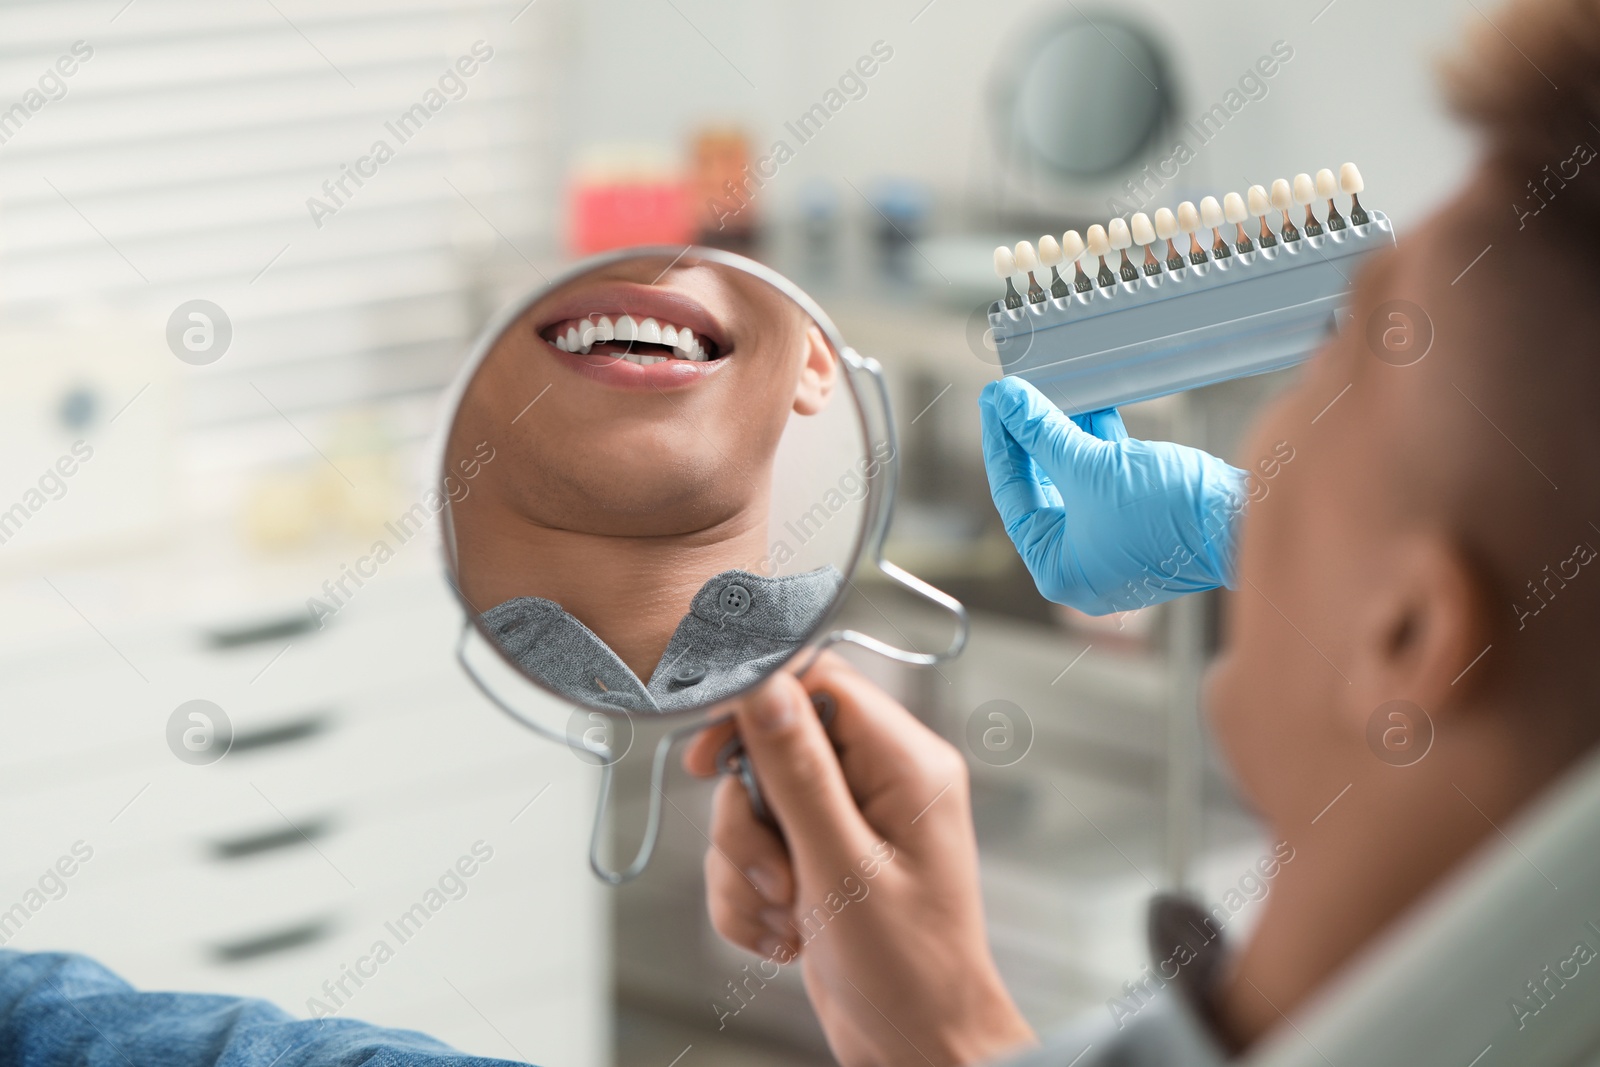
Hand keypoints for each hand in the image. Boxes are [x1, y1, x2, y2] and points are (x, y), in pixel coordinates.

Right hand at [684, 653, 1034, 1066]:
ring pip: (751, 805)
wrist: (916, 1048)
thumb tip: (765, 686)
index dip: (757, 706)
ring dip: (746, 869)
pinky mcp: (818, 859)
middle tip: (776, 872)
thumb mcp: (842, 866)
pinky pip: (750, 852)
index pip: (819, 680)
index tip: (713, 755)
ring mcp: (846, 823)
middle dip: (750, 821)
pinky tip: (783, 936)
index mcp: (906, 763)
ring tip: (788, 914)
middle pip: (771, 748)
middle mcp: (879, 782)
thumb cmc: (910, 971)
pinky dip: (748, 897)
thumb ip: (799, 770)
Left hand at [979, 376, 1247, 615]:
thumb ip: (1042, 433)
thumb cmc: (1166, 514)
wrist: (1243, 522)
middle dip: (1032, 438)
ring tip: (1050, 391)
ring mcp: (1115, 545)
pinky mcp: (1144, 523)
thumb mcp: (1092, 468)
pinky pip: (1109, 480)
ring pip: (1077, 481)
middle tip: (1013, 396)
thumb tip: (1006, 401)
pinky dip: (1100, 445)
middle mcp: (1083, 564)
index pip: (1013, 496)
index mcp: (1058, 569)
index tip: (994, 403)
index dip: (1001, 443)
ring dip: (1065, 435)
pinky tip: (1091, 406)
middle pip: (1043, 488)